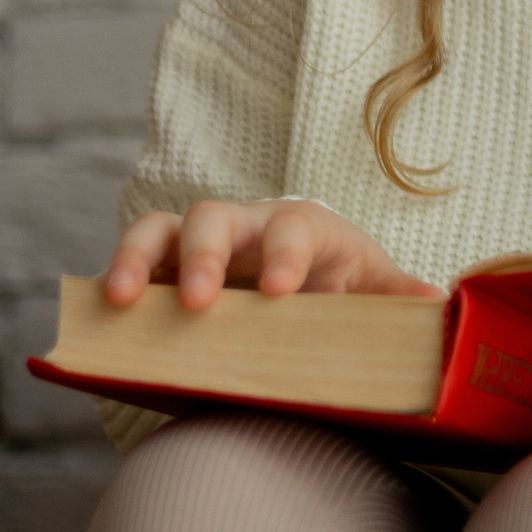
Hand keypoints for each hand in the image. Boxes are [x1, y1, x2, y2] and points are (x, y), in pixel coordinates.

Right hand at [102, 199, 442, 310]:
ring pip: (156, 229)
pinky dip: (110, 283)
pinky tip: (95, 315)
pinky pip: (127, 267)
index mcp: (301, 229)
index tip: (281, 292)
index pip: (293, 228)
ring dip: (136, 258)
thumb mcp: (370, 289)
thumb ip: (396, 299)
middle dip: (204, 254)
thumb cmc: (336, 283)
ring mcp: (193, 246)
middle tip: (199, 303)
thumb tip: (436, 305)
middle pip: (214, 216)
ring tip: (121, 300)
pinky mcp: (158, 273)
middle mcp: (243, 227)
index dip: (285, 254)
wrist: (298, 287)